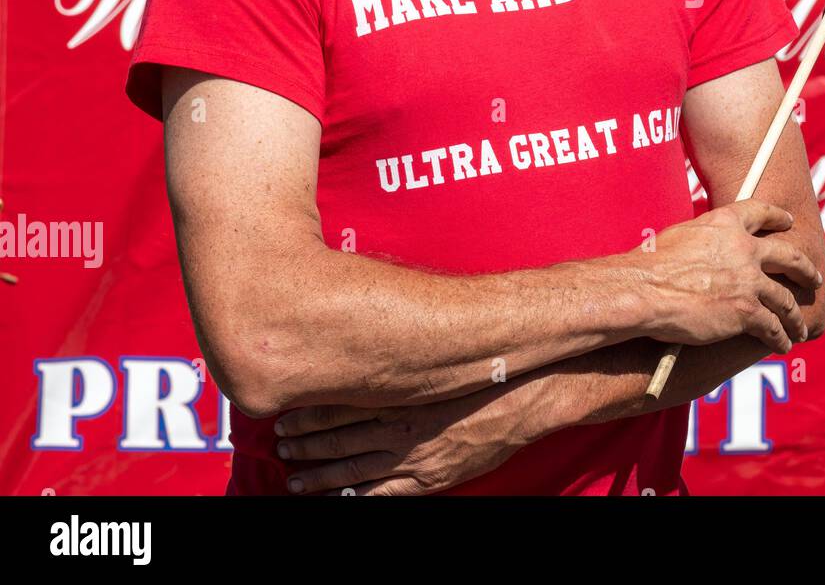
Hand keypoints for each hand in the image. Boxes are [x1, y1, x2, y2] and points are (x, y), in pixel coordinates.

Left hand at [273, 385, 536, 495]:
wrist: (526, 397)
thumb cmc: (485, 372)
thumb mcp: (439, 359)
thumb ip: (406, 362)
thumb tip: (374, 344)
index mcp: (400, 393)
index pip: (341, 405)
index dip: (309, 414)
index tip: (284, 417)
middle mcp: (400, 425)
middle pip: (340, 437)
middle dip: (305, 444)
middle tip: (278, 447)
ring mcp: (414, 456)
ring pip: (354, 468)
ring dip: (320, 474)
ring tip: (293, 478)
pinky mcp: (431, 478)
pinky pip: (384, 493)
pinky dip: (356, 497)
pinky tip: (336, 499)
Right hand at [634, 198, 821, 353]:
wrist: (644, 291)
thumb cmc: (649, 266)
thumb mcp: (681, 236)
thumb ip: (703, 240)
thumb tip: (704, 250)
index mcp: (725, 222)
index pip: (760, 211)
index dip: (778, 216)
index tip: (789, 221)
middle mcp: (744, 248)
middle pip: (788, 256)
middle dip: (805, 269)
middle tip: (815, 277)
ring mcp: (749, 280)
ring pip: (785, 299)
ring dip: (795, 315)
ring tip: (800, 326)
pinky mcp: (747, 311)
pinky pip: (772, 326)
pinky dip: (780, 337)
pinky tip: (783, 344)